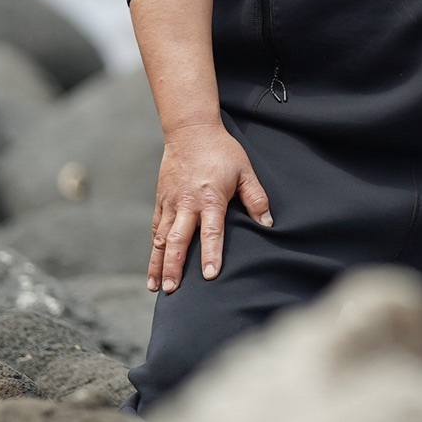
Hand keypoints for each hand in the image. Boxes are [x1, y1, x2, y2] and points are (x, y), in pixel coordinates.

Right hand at [148, 123, 272, 292]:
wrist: (191, 130)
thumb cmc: (222, 151)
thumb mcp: (245, 171)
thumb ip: (257, 198)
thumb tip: (268, 223)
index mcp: (210, 198)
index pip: (211, 232)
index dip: (211, 254)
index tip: (210, 275)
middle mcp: (187, 203)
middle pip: (178, 240)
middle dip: (174, 267)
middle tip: (173, 291)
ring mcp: (171, 202)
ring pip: (161, 238)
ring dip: (158, 264)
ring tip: (156, 288)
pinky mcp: (161, 200)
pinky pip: (156, 228)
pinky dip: (154, 248)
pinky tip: (153, 265)